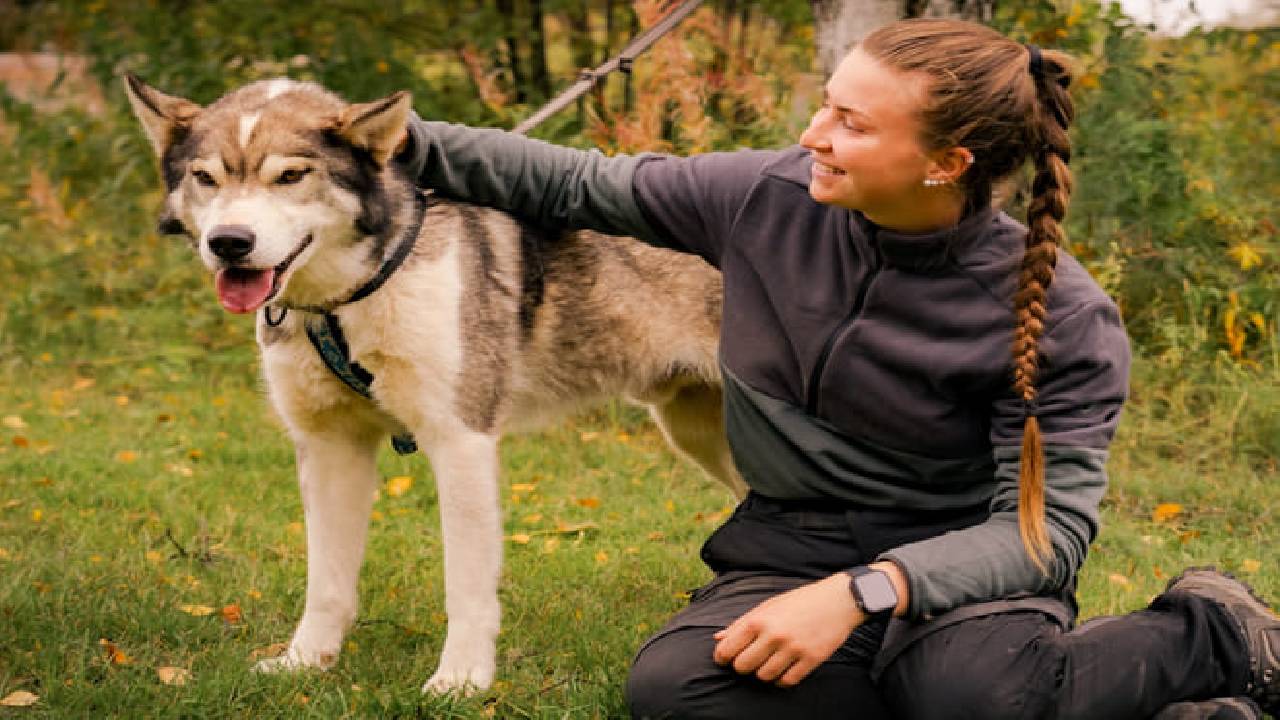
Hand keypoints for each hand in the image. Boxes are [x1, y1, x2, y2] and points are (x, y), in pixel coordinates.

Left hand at [711, 573, 862, 687]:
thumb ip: (741, 623)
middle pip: (743, 666)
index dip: (722, 657)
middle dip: (742, 666)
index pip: (728, 649)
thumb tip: (718, 638)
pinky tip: (783, 669)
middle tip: (749, 660)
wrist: (837, 600)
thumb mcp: (767, 606)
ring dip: (762, 672)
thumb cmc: (800, 601)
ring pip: (764, 676)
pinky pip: (787, 681)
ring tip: (768, 662)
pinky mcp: (811, 659)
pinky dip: (781, 679)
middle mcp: (774, 635)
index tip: (725, 659)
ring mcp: (794, 648)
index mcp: (759, 619)